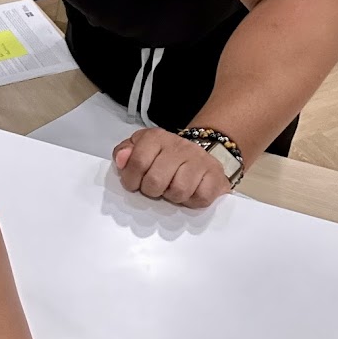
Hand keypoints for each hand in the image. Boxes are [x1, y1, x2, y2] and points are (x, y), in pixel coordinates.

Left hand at [112, 128, 230, 207]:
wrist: (200, 151)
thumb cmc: (164, 155)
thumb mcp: (139, 148)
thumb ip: (124, 152)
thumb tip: (121, 159)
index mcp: (156, 137)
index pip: (138, 162)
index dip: (131, 179)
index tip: (133, 184)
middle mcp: (179, 145)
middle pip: (155, 181)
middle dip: (151, 190)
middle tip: (155, 187)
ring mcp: (200, 160)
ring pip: (178, 191)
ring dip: (172, 196)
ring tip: (172, 188)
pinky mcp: (216, 176)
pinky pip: (200, 198)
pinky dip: (192, 201)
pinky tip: (189, 192)